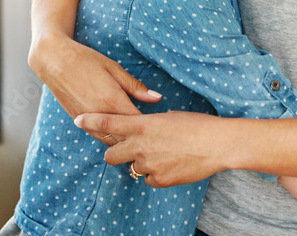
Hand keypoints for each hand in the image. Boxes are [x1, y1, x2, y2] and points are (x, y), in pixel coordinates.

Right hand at [29, 33, 160, 143]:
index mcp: (113, 100)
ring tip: (135, 136)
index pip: (138, 123)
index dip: (150, 126)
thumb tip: (158, 98)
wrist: (54, 61)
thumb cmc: (86, 60)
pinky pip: (97, 137)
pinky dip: (109, 137)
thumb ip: (136, 87)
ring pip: (111, 141)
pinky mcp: (78, 122)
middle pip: (125, 136)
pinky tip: (117, 132)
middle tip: (151, 134)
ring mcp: (87, 121)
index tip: (160, 124)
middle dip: (138, 136)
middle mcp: (100, 115)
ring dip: (123, 140)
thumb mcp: (115, 69)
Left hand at [74, 110, 225, 186]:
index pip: (108, 123)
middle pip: (111, 155)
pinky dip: (156, 174)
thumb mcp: (170, 117)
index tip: (79, 120)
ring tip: (164, 154)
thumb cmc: (198, 125)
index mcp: (143, 125)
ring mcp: (149, 165)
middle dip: (116, 153)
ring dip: (142, 163)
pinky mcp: (159, 180)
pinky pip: (148, 179)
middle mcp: (141, 146)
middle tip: (128, 150)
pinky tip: (171, 164)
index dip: (90, 122)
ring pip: (133, 168)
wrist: (217, 144)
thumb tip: (145, 128)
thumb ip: (151, 124)